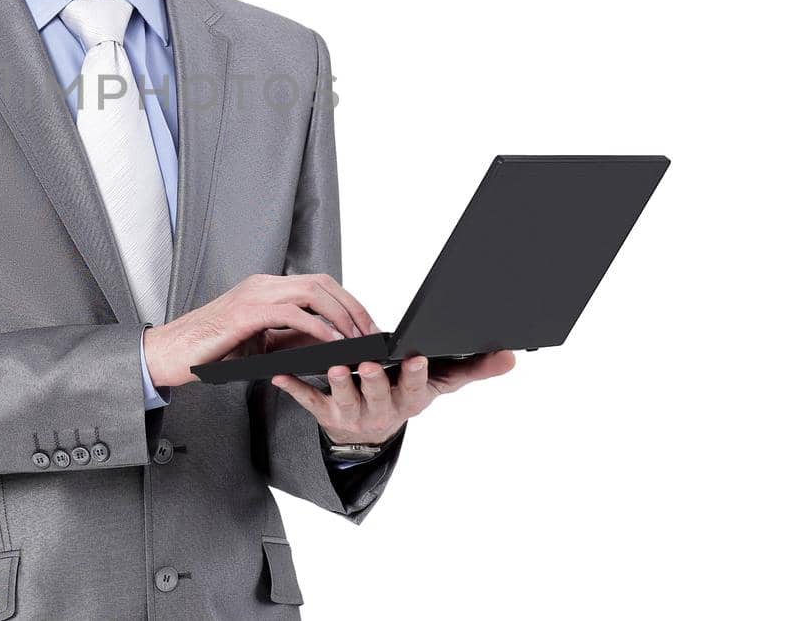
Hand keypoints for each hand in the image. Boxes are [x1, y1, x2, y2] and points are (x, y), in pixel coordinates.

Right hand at [143, 272, 374, 388]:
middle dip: (352, 307)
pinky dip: (317, 326)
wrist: (170, 354)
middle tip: (370, 333)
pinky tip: (331, 342)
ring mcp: (254, 294)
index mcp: (266, 288)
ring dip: (340, 316)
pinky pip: (292, 313)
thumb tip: (328, 345)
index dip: (347, 302)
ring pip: (312, 292)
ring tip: (357, 339)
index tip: (365, 325)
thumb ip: (291, 340)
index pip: (319, 284)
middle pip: (322, 283)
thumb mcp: (260, 344)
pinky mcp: (246, 313)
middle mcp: (263, 284)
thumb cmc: (210, 351)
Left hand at [272, 350, 517, 444]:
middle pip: (378, 393)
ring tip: (332, 367)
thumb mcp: (441, 385)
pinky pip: (307, 401)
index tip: (416, 358)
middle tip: (369, 364)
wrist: (369, 434)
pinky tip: (279, 374)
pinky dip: (293, 388)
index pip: (416, 386)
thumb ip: (475, 369)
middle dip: (375, 380)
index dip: (415, 374)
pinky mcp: (324, 412)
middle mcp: (381, 409)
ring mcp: (352, 412)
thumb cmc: (404, 395)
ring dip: (338, 383)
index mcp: (409, 399)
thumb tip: (511, 355)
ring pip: (344, 399)